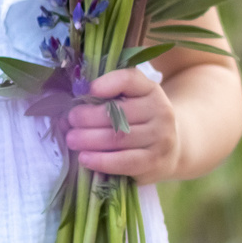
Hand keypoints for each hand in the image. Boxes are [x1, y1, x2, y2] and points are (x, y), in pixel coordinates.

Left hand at [63, 68, 186, 183]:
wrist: (174, 148)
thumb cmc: (141, 122)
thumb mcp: (132, 101)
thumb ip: (106, 99)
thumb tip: (68, 112)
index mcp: (151, 90)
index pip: (128, 80)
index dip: (105, 84)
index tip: (86, 91)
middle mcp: (160, 111)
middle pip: (118, 113)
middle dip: (87, 117)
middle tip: (70, 121)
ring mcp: (160, 138)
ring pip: (118, 138)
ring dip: (88, 139)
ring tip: (72, 139)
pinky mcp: (154, 162)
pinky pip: (124, 161)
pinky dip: (101, 161)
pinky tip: (84, 158)